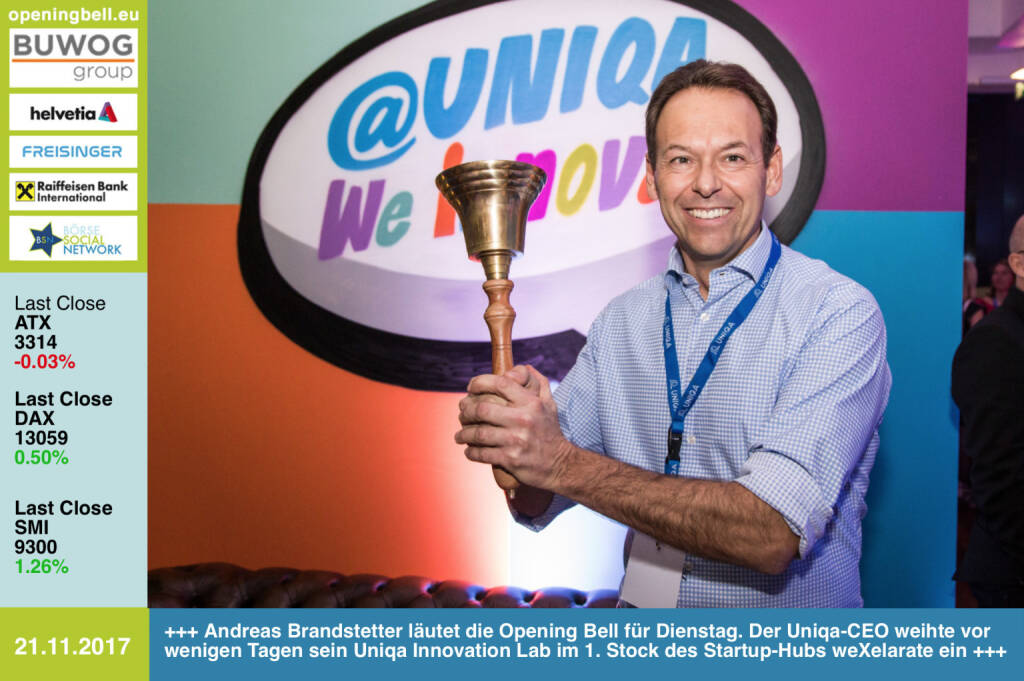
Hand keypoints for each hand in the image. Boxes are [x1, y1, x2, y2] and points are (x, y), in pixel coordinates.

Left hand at [455, 365, 573, 490]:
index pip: (500, 383)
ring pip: (478, 434)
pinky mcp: (510, 459)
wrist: (560, 464)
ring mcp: (516, 440)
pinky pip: (482, 453)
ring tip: (460, 436)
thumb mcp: (549, 405)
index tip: (470, 388)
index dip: (480, 383)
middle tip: (461, 414)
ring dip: (464, 435)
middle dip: (466, 411)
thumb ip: (539, 383)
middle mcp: (523, 419)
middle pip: (482, 409)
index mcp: (530, 403)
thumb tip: (525, 367)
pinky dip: (471, 452)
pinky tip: (469, 450)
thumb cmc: (550, 432)